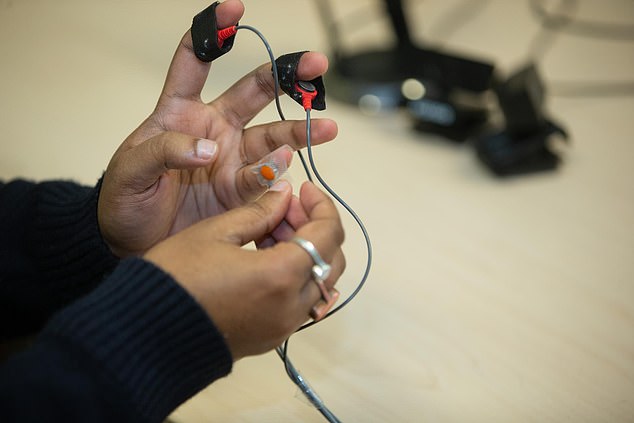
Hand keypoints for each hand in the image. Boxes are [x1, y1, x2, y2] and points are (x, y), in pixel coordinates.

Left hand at [98, 0, 337, 256]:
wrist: (134, 246)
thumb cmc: (125, 200)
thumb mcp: (130, 170)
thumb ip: (164, 150)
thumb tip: (209, 148)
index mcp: (180, 112)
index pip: (195, 62)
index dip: (212, 32)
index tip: (233, 9)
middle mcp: (215, 129)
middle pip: (254, 93)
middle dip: (285, 75)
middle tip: (315, 66)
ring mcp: (232, 160)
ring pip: (273, 137)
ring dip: (299, 131)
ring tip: (324, 127)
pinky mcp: (243, 193)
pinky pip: (267, 181)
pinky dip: (279, 177)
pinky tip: (287, 171)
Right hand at [144, 181, 345, 359]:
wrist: (145, 334)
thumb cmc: (175, 277)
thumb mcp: (215, 232)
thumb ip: (258, 211)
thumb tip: (284, 195)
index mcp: (281, 276)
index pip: (328, 234)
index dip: (322, 205)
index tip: (305, 190)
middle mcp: (291, 306)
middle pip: (332, 260)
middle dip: (316, 228)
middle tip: (287, 207)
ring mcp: (283, 326)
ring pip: (319, 283)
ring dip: (307, 252)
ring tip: (273, 230)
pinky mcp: (271, 338)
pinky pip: (301, 302)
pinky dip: (296, 275)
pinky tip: (267, 256)